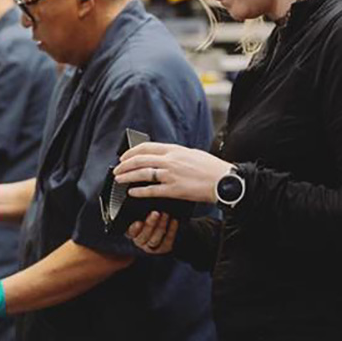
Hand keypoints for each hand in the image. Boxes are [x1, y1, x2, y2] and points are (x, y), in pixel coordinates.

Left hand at [112, 142, 230, 203]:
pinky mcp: (175, 190)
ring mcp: (171, 175)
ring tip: (119, 180)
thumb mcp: (191, 153)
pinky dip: (139, 191)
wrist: (224, 180)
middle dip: (125, 165)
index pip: (146, 147)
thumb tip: (163, 156)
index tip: (124, 156)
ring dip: (128, 177)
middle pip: (140, 160)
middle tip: (117, 170)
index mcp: (174, 150)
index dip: (131, 152)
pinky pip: (152, 191)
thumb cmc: (211, 168)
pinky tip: (132, 193)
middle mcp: (170, 160)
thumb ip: (176, 154)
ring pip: (142, 174)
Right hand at [126, 211, 178, 254]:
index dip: (135, 228)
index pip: (131, 232)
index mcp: (132, 233)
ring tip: (165, 214)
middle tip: (156, 213)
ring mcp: (151, 247)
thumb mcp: (142, 212)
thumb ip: (141, 210)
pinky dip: (171, 231)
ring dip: (161, 226)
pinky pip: (167, 241)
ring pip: (154, 240)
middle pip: (144, 236)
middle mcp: (140, 241)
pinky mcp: (162, 249)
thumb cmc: (149, 214)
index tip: (139, 222)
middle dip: (150, 224)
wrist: (164, 223)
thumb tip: (141, 199)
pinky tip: (174, 221)